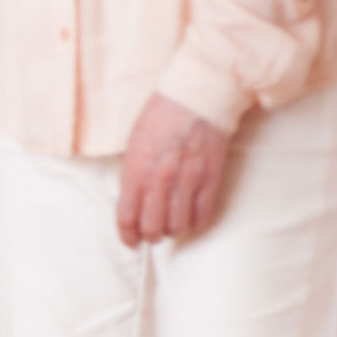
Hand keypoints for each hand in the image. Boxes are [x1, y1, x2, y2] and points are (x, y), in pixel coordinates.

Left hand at [119, 94, 232, 246]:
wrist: (198, 95)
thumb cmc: (162, 115)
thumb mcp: (134, 143)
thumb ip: (132, 173)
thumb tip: (132, 200)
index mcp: (135, 170)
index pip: (127, 217)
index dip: (127, 236)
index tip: (131, 241)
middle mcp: (159, 179)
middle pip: (152, 227)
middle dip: (150, 236)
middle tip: (152, 234)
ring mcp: (186, 179)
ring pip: (178, 226)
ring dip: (173, 231)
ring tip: (172, 226)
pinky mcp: (210, 178)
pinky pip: (202, 214)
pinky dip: (195, 222)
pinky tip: (191, 219)